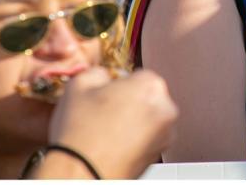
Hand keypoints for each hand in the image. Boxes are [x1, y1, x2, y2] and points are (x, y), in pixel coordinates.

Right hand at [44, 67, 177, 178]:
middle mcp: (165, 108)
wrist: (80, 175)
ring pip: (147, 117)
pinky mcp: (159, 155)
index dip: (117, 83)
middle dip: (128, 101)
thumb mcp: (79, 84)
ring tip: (105, 130)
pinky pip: (146, 137)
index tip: (105, 92)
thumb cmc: (81, 134)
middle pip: (146, 96)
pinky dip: (134, 138)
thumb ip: (99, 72)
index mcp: (151, 85)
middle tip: (103, 112)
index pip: (137, 75)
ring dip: (132, 120)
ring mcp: (165, 134)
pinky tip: (112, 144)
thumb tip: (104, 76)